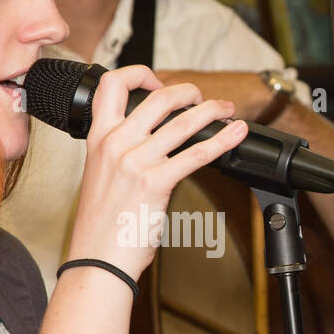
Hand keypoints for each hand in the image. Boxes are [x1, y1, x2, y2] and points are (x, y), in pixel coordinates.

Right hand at [67, 65, 245, 282]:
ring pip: (183, 122)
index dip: (138, 74)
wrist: (98, 259)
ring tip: (227, 112)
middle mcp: (114, 144)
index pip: (112, 84)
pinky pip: (195, 154)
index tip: (157, 82)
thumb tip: (155, 139)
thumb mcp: (102, 176)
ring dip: (213, 112)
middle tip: (203, 100)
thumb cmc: (101, 226)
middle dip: (189, 92)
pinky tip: (235, 135)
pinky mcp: (154, 183)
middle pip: (158, 98)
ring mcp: (134, 162)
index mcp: (98, 138)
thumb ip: (122, 152)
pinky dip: (222, 141)